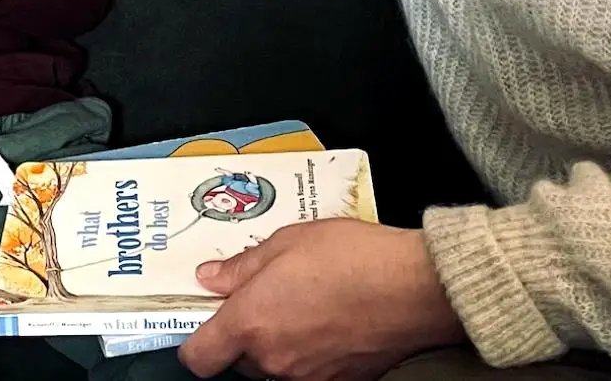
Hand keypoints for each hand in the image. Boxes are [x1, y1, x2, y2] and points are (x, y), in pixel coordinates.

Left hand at [177, 220, 463, 380]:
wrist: (415, 288)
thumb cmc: (353, 259)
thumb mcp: (285, 243)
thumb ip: (240, 267)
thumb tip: (211, 277)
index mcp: (251, 323)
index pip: (199, 358)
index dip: (195, 343)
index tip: (202, 322)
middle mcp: (275, 359)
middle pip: (238, 361)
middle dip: (243, 334)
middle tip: (261, 297)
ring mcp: (308, 377)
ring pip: (273, 367)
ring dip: (277, 344)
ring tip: (299, 304)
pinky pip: (308, 373)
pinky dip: (308, 353)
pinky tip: (325, 321)